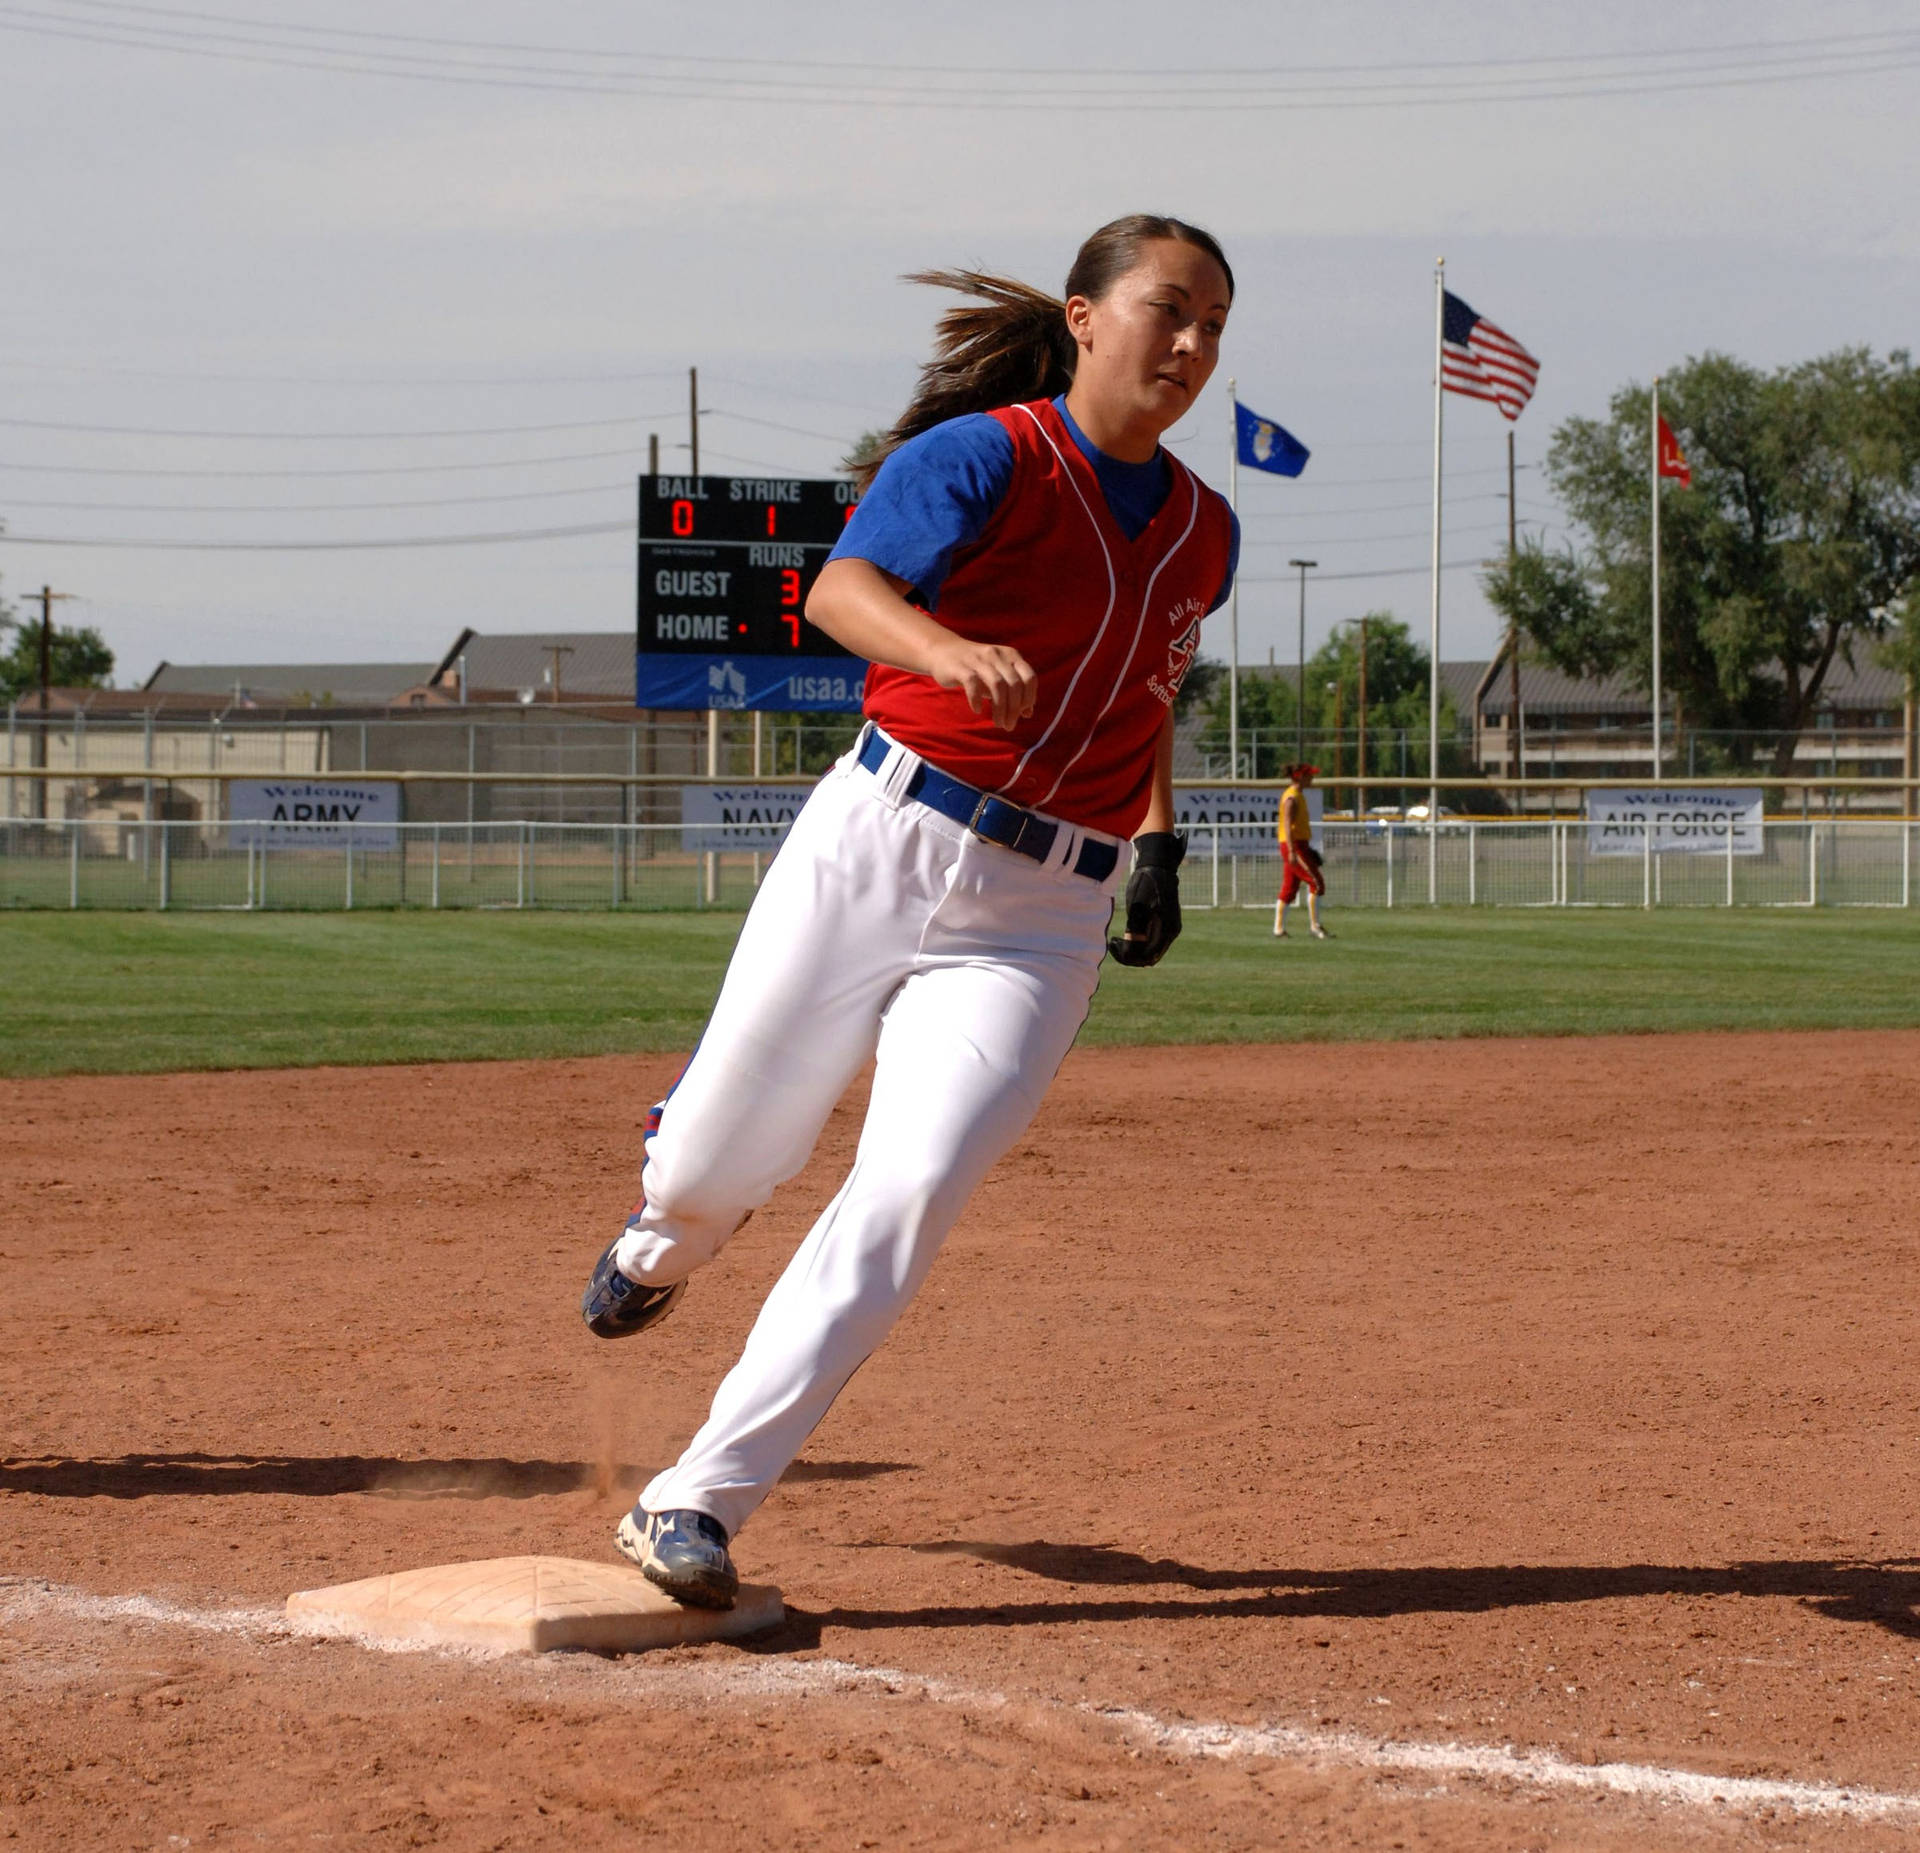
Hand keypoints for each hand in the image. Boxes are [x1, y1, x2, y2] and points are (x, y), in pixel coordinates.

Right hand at [925, 636, 1037, 731]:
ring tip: (998, 723)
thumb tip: (1028, 713)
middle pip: (1014, 684)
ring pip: (997, 685)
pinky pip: (973, 684)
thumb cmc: (975, 668)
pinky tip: (977, 709)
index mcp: (1010, 655)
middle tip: (1008, 726)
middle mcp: (997, 655)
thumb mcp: (998, 676)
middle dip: (1014, 709)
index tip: (1022, 713)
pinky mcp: (960, 667)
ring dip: (1000, 708)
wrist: (943, 651)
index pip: (1030, 677)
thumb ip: (1013, 692)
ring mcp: (979, 660)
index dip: (1029, 698)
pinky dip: (977, 699)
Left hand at [1107, 832, 1184, 967]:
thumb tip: (1130, 954)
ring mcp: (1170, 929)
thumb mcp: (1137, 906)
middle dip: (1129, 955)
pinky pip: (1151, 943)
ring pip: (1150, 952)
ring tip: (1117, 939)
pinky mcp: (1166, 925)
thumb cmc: (1146, 883)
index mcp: (1167, 929)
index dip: (1127, 956)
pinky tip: (1125, 934)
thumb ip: (1135, 930)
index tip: (1112, 943)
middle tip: (1112, 942)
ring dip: (1132, 950)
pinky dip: (1138, 943)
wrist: (1158, 866)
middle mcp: (1171, 932)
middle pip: (1149, 958)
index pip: (1146, 956)